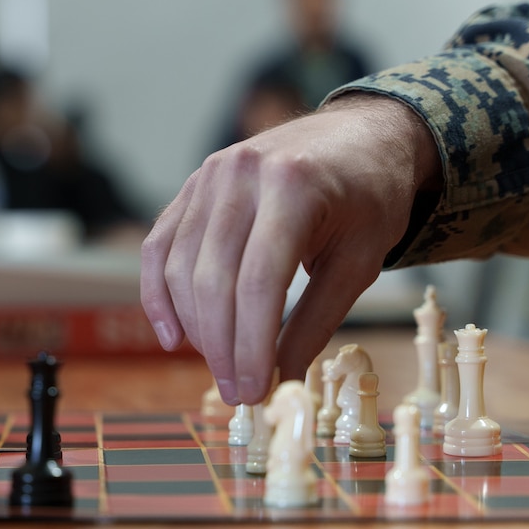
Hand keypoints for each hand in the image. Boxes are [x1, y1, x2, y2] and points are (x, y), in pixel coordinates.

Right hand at [140, 93, 440, 404]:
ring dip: (195, 329)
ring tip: (219, 366)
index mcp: (294, 187)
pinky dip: (159, 295)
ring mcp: (210, 176)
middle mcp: (243, 175)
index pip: (258, 283)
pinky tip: (173, 336)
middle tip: (238, 392)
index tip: (254, 392)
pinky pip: (160, 247)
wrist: (359, 135)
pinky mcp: (192, 186)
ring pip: (181, 268)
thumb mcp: (360, 261)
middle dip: (221, 347)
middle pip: (213, 280)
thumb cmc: (369, 198)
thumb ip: (315, 321)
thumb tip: (280, 382)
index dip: (250, 346)